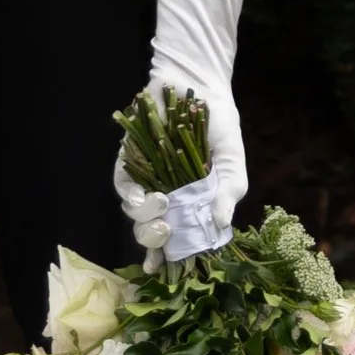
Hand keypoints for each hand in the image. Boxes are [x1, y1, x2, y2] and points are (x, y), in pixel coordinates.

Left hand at [113, 78, 247, 263]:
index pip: (178, 238)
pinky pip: (123, 186)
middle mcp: (166, 196)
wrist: (197, 84)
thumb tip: (219, 225)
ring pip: (135, 214)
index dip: (168, 257)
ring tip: (163, 203)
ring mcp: (146, 179)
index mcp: (191, 203)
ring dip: (145, 217)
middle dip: (154, 241)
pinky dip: (132, 194)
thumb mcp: (232, 160)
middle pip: (151, 233)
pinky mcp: (128, 160)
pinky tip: (148, 193)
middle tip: (166, 234)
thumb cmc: (219, 124)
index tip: (163, 270)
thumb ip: (229, 191)